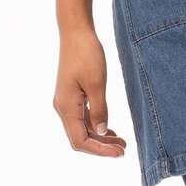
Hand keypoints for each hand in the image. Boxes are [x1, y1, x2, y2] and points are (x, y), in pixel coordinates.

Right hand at [53, 27, 126, 158]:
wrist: (75, 32)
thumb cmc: (86, 54)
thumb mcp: (97, 84)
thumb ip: (99, 110)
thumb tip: (101, 132)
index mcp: (66, 107)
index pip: (80, 140)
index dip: (99, 150)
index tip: (119, 153)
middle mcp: (62, 108)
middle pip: (79, 138)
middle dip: (101, 147)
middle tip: (123, 150)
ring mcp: (66, 101)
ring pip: (81, 129)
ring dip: (100, 137)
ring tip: (121, 142)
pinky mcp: (71, 95)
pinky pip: (82, 118)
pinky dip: (96, 125)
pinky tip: (109, 129)